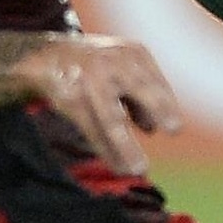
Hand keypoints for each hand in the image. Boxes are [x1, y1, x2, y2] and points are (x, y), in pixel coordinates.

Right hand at [13, 36, 179, 175]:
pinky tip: (118, 165)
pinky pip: (92, 129)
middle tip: (175, 129)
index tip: (174, 129)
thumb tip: (152, 130)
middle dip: (158, 108)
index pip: (155, 82)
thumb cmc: (96, 66)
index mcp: (132, 54)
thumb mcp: (123, 68)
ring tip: (138, 168)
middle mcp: (112, 63)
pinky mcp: (71, 99)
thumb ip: (140, 95)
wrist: (47, 54)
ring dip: (127, 146)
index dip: (167, 104)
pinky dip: (106, 150)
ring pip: (112, 117)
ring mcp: (90, 81)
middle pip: (139, 88)